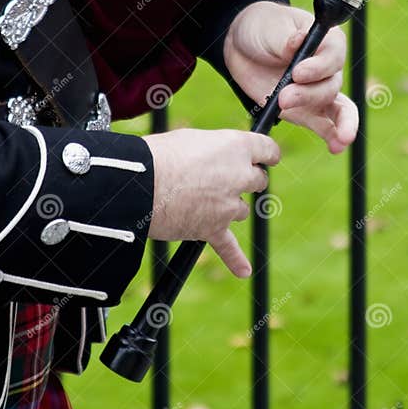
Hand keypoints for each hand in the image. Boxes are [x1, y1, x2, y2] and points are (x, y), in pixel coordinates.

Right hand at [144, 128, 279, 276]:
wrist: (139, 183)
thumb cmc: (161, 154)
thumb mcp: (193, 138)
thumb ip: (214, 150)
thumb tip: (216, 161)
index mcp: (237, 147)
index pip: (267, 149)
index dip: (266, 154)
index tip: (265, 158)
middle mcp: (239, 176)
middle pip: (258, 180)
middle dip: (246, 179)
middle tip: (224, 178)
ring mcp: (228, 205)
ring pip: (241, 209)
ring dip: (228, 206)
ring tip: (200, 199)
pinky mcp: (213, 228)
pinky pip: (229, 248)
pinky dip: (235, 259)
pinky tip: (244, 270)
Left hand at [223, 2, 358, 153]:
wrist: (242, 46)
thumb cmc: (263, 28)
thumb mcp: (272, 27)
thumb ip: (287, 38)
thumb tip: (299, 41)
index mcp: (327, 41)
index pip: (334, 55)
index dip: (318, 67)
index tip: (297, 72)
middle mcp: (328, 68)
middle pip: (331, 86)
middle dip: (308, 95)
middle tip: (284, 97)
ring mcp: (319, 91)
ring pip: (338, 109)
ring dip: (327, 120)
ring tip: (314, 127)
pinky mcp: (307, 111)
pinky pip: (328, 126)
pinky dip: (334, 136)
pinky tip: (336, 147)